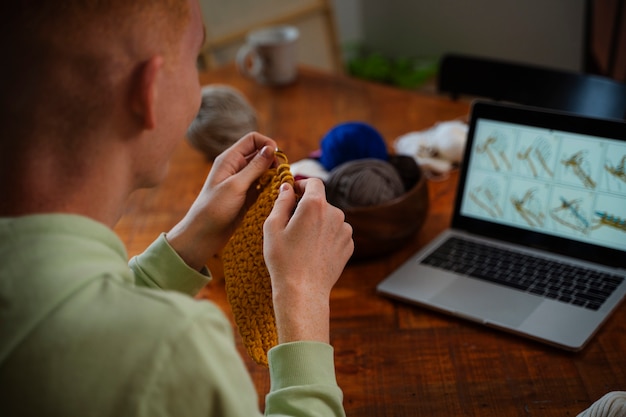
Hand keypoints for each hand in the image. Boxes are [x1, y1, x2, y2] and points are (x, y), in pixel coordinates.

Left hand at [167, 132, 277, 270]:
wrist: (203, 235)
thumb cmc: (214, 209)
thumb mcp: (236, 186)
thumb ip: (254, 167)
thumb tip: (271, 149)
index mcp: (229, 159)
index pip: (253, 140)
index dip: (268, 144)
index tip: (278, 159)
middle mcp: (236, 168)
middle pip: (260, 154)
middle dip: (274, 161)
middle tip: (283, 175)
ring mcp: (242, 182)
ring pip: (264, 171)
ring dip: (274, 176)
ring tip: (281, 186)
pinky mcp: (246, 196)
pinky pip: (263, 186)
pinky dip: (271, 188)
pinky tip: (276, 195)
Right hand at [263, 179, 353, 343]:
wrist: (302, 290)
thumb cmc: (283, 259)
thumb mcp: (273, 227)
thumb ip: (281, 201)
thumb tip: (288, 187)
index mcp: (315, 205)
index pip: (313, 182)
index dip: (302, 184)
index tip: (293, 193)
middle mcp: (335, 213)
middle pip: (321, 202)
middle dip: (308, 208)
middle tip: (291, 225)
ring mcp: (344, 230)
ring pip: (329, 218)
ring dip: (318, 223)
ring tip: (302, 242)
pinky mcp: (349, 245)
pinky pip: (336, 234)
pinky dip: (326, 237)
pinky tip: (313, 251)